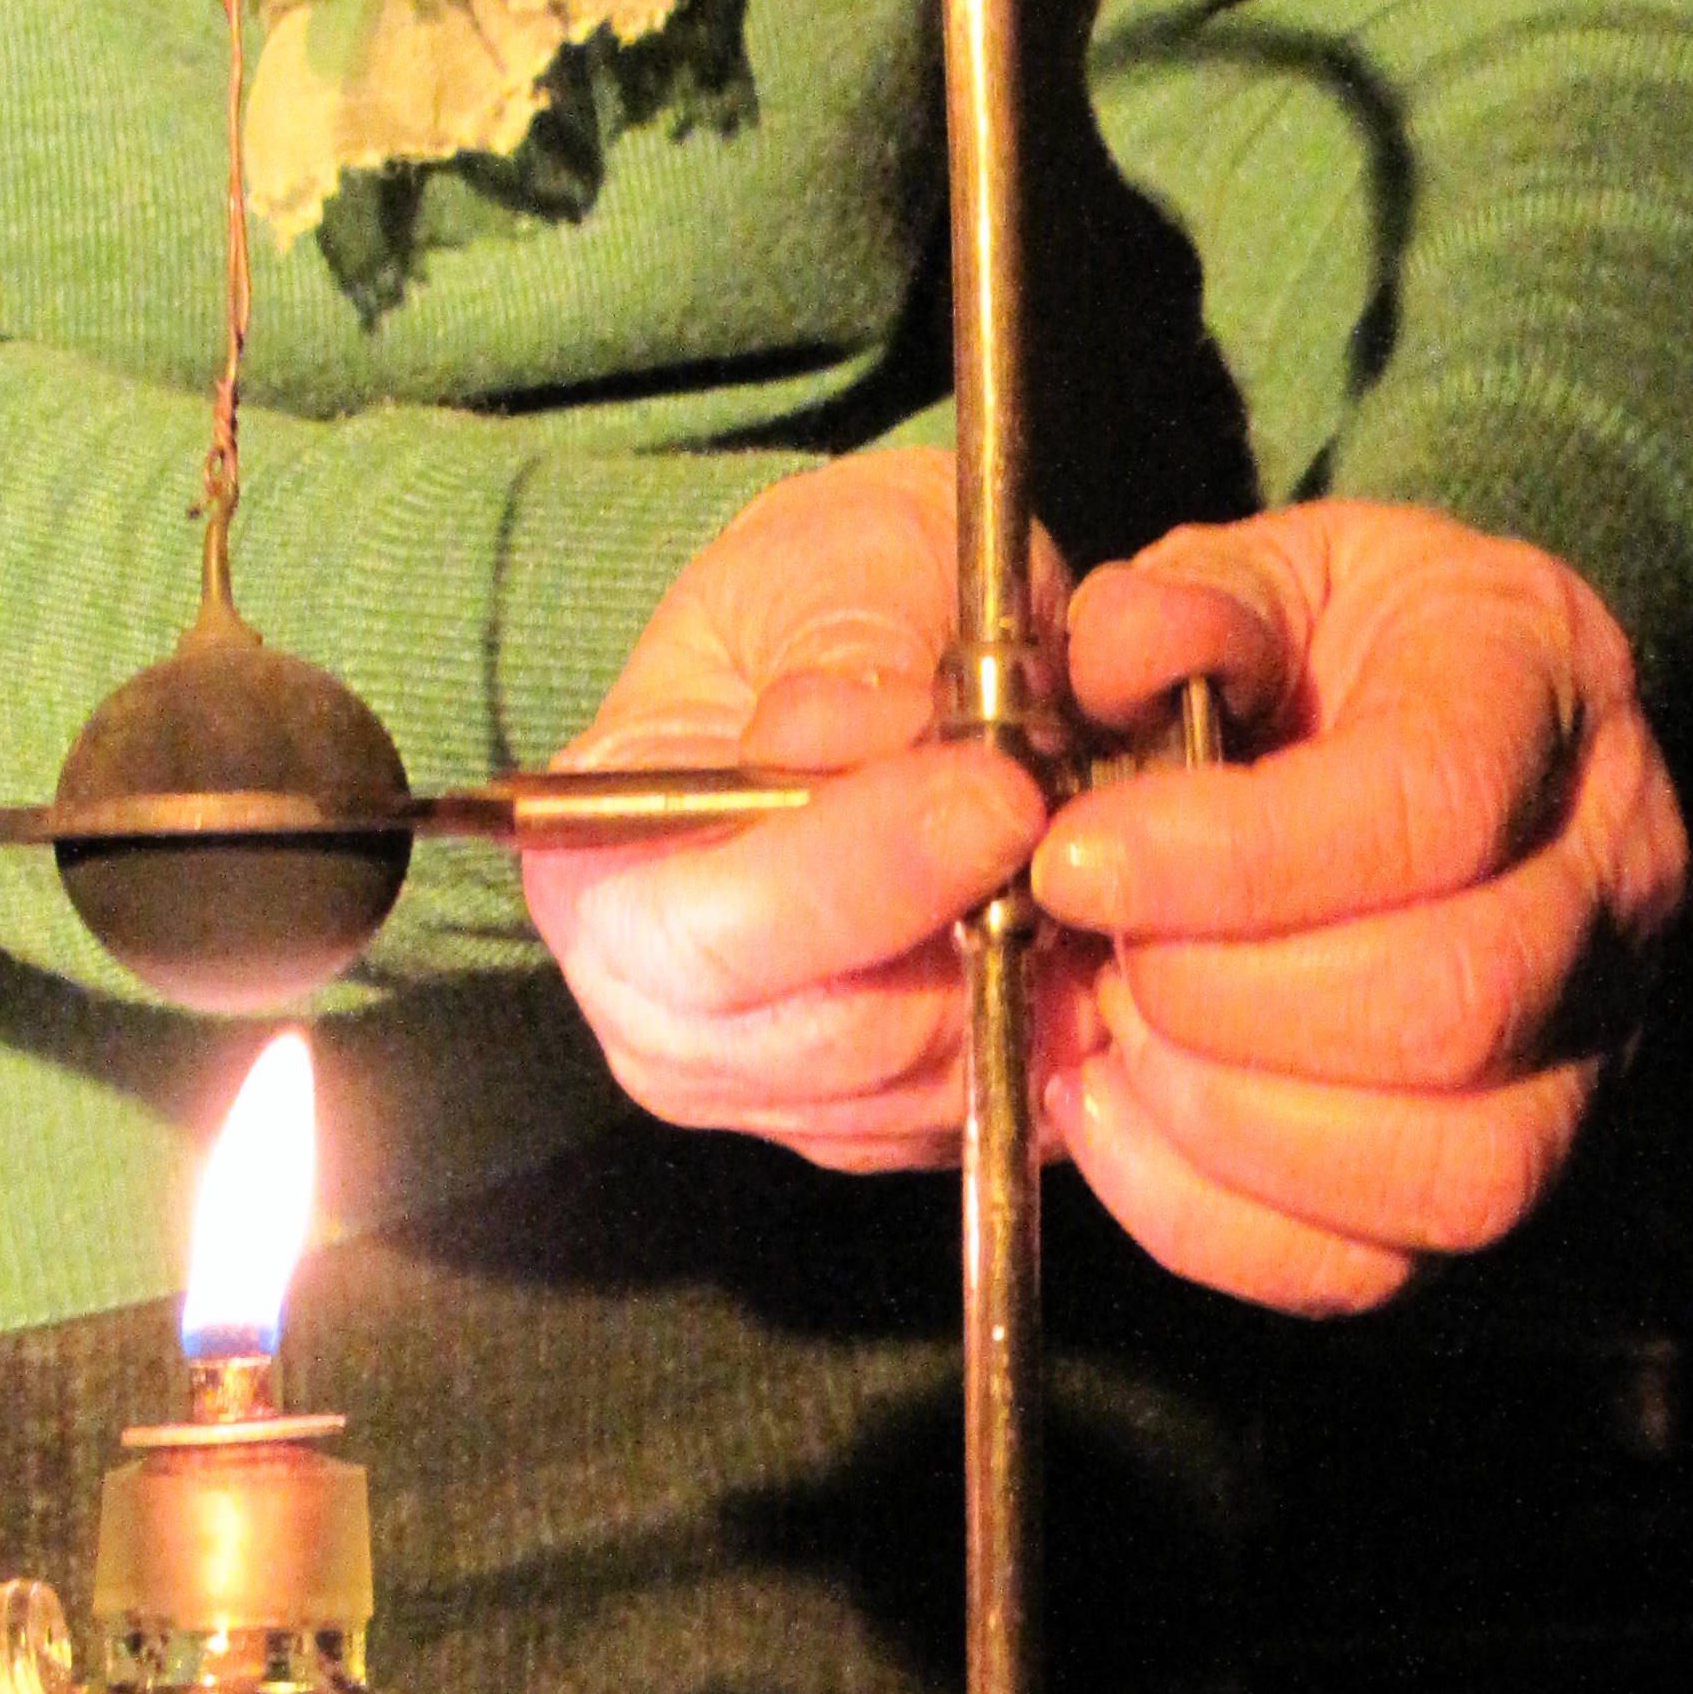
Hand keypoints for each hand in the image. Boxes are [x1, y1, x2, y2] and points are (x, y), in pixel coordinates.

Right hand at [522, 452, 1063, 1165]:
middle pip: (839, 1040)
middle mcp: (666, 1019)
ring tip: (1092, 840)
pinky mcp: (892, 1124)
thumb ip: (849, 654)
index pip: (714, 934)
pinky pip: (1010, 1104)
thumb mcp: (834, 569)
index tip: (990, 788)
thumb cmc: (821, 598)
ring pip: (943, 1082)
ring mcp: (780, 1093)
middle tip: (1073, 812)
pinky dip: (1071, 1011)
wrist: (862, 645)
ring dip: (1042, 966)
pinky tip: (1095, 910)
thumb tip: (860, 740)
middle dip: (973, 930)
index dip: (858, 876)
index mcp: (597, 876)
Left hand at [1030, 503, 1689, 1313]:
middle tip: (1104, 950)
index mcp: (1544, 694)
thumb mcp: (1260, 570)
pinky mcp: (1509, 1169)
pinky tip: (1118, 1121)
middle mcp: (1608, 884)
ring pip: (1448, 1169)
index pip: (1435, 809)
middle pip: (1449, 1006)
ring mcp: (1585, 1047)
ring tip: (1115, 1038)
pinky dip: (1218, 1225)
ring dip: (1230, 1126)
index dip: (1237, 859)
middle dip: (1224, 999)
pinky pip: (1382, 1267)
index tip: (1074, 860)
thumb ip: (1183, 603)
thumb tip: (1120, 650)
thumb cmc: (1331, 649)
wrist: (1447, 717)